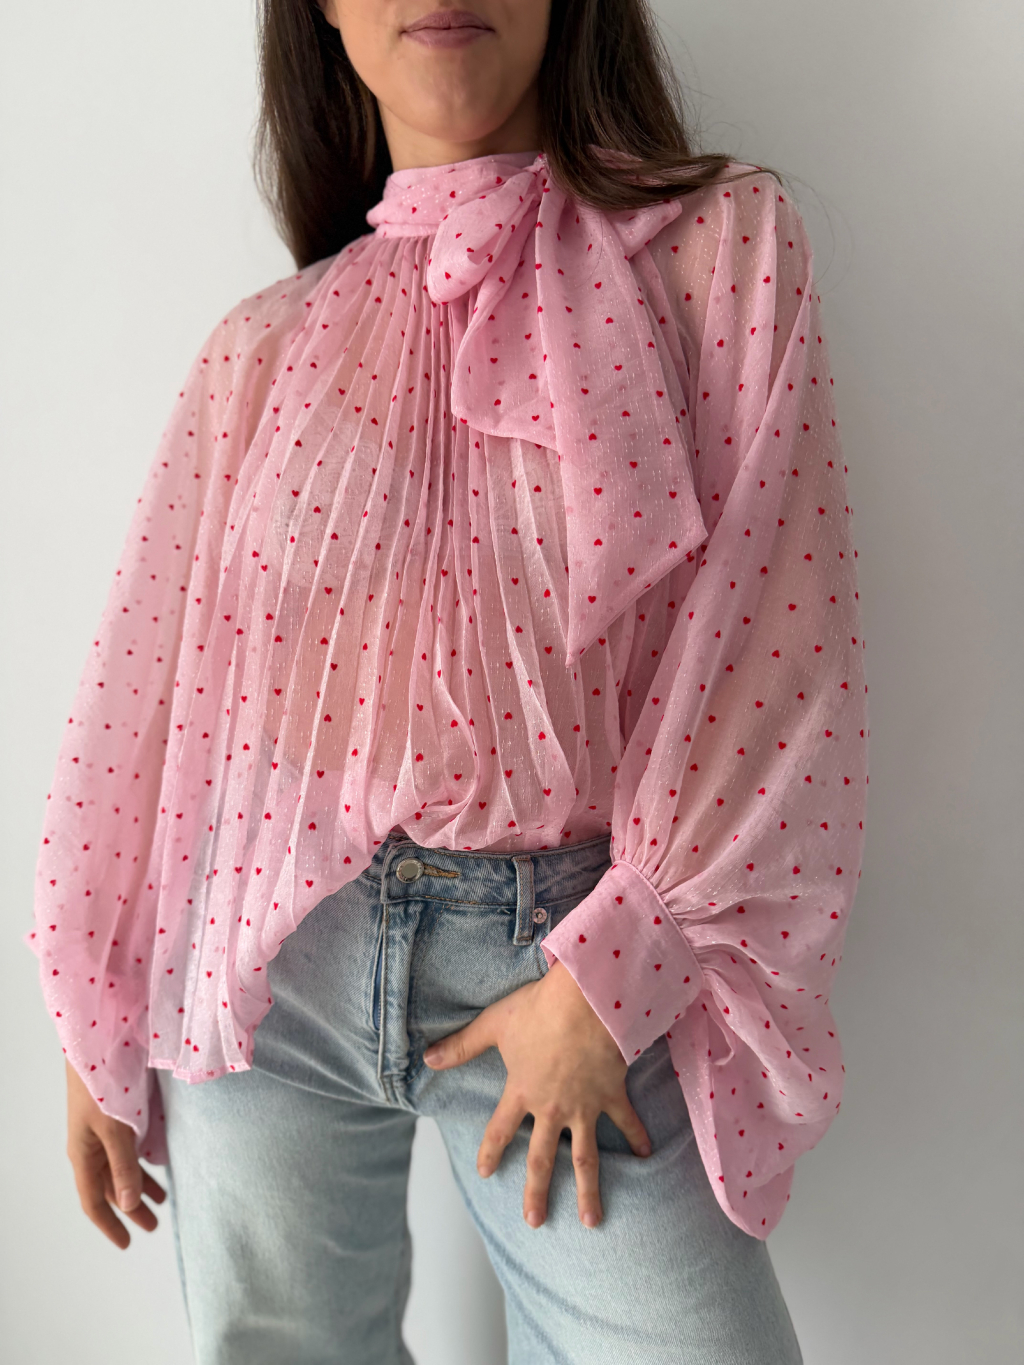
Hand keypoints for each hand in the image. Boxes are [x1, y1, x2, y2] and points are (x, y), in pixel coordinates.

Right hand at [65, 1060, 166, 1248]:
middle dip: (130, 1208)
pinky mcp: (116, 1115)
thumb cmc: (101, 1086)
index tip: (127, 1244)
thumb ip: (123, 1166)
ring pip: (122, 1168)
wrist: (97, 1044)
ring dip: (140, 1185)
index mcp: (84, 1154)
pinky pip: (129, 1148)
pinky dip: (142, 1162)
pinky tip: (158, 1166)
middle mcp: (91, 1146)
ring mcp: (103, 1131)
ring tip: (164, 1200)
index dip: (109, 1224)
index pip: (94, 1201)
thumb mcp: (114, 1130)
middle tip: (153, 1227)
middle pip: (110, 1187)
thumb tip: (130, 1204)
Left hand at [423, 958, 650, 1228]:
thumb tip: (427, 1058)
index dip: (490, 1152)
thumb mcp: (494, 1025)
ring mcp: (584, 1106)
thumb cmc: (538, 1009)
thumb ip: (461, 1046)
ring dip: (589, 1191)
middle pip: (541, 1159)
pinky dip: (637, 1137)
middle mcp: (552, 1108)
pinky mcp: (611, 1094)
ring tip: (591, 1222)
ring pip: (585, 1158)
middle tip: (535, 1223)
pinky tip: (647, 1156)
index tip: (485, 1173)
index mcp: (521, 1092)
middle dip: (537, 1193)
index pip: (499, 1130)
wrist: (585, 1001)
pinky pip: (626, 1121)